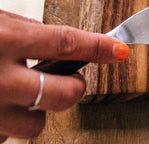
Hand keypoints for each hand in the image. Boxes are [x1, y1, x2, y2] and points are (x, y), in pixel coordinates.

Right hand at [0, 10, 128, 140]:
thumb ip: (29, 32)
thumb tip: (62, 43)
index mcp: (7, 39)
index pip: (67, 43)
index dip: (98, 48)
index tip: (120, 50)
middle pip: (62, 93)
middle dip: (76, 88)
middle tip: (71, 80)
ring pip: (36, 125)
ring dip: (37, 111)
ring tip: (21, 95)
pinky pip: (6, 136)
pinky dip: (8, 122)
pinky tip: (0, 105)